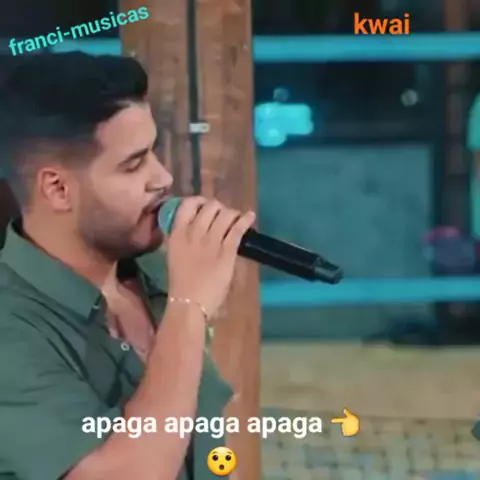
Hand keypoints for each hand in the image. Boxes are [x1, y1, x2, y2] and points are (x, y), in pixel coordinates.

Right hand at [166, 197, 255, 316]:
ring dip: (232, 214)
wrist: (189, 303)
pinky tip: (250, 216)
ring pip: (225, 215)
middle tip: (222, 215)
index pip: (186, 205)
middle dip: (218, 207)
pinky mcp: (226, 251)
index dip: (198, 201)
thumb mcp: (175, 256)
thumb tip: (195, 231)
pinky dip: (245, 220)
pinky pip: (237, 229)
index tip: (204, 206)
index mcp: (177, 235)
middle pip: (209, 207)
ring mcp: (211, 241)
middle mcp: (194, 233)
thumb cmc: (181, 285)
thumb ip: (184, 241)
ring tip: (235, 218)